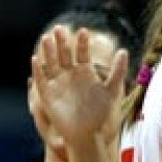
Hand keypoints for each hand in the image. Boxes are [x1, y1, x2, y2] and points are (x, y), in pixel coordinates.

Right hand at [30, 25, 129, 147]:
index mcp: (85, 72)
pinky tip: (36, 59)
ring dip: (49, 51)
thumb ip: (118, 72)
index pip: (82, 53)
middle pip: (64, 54)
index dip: (82, 42)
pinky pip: (41, 80)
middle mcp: (70, 74)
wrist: (86, 134)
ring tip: (47, 39)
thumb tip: (124, 51)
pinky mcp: (47, 94)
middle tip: (60, 28)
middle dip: (62, 42)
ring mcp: (57, 83)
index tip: (84, 31)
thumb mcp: (111, 90)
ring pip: (51, 63)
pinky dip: (38, 70)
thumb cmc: (100, 113)